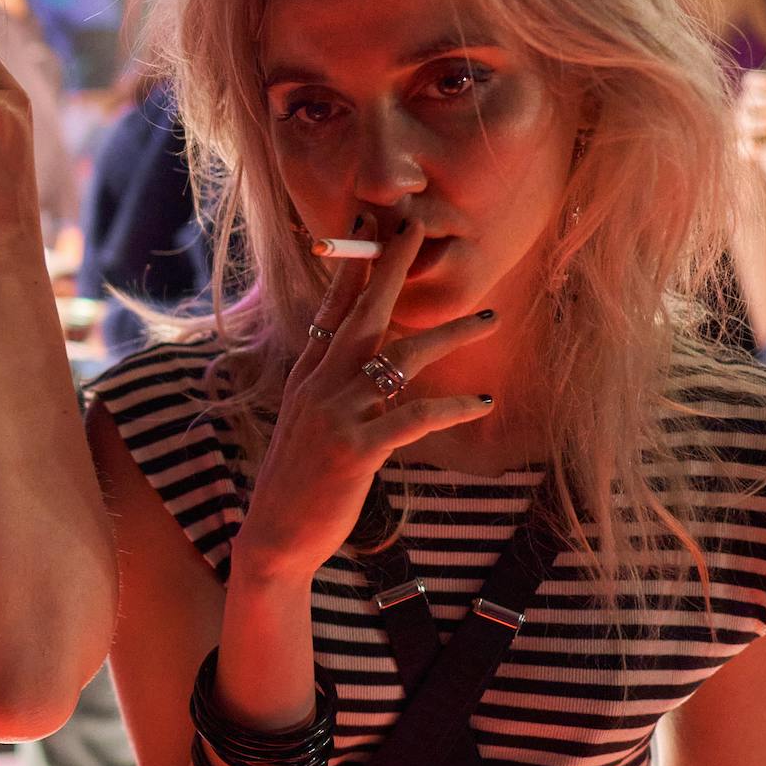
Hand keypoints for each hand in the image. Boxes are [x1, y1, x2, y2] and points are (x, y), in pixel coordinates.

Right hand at [232, 220, 500, 587]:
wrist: (275, 538)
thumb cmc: (300, 483)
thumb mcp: (310, 425)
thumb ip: (336, 389)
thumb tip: (371, 361)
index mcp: (308, 378)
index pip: (332, 310)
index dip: (352, 266)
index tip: (370, 227)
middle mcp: (319, 387)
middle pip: (362, 314)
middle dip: (392, 267)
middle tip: (419, 228)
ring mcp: (336, 416)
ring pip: (399, 357)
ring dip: (450, 334)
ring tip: (490, 317)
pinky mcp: (356, 450)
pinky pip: (414, 417)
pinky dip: (452, 407)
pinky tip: (482, 402)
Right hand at [734, 67, 765, 146]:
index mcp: (758, 91)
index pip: (752, 80)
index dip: (760, 80)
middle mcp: (747, 107)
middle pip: (748, 100)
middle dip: (764, 101)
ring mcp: (745, 126)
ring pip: (746, 123)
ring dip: (761, 122)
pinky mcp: (747, 145)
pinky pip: (744, 146)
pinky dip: (749, 148)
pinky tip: (757, 150)